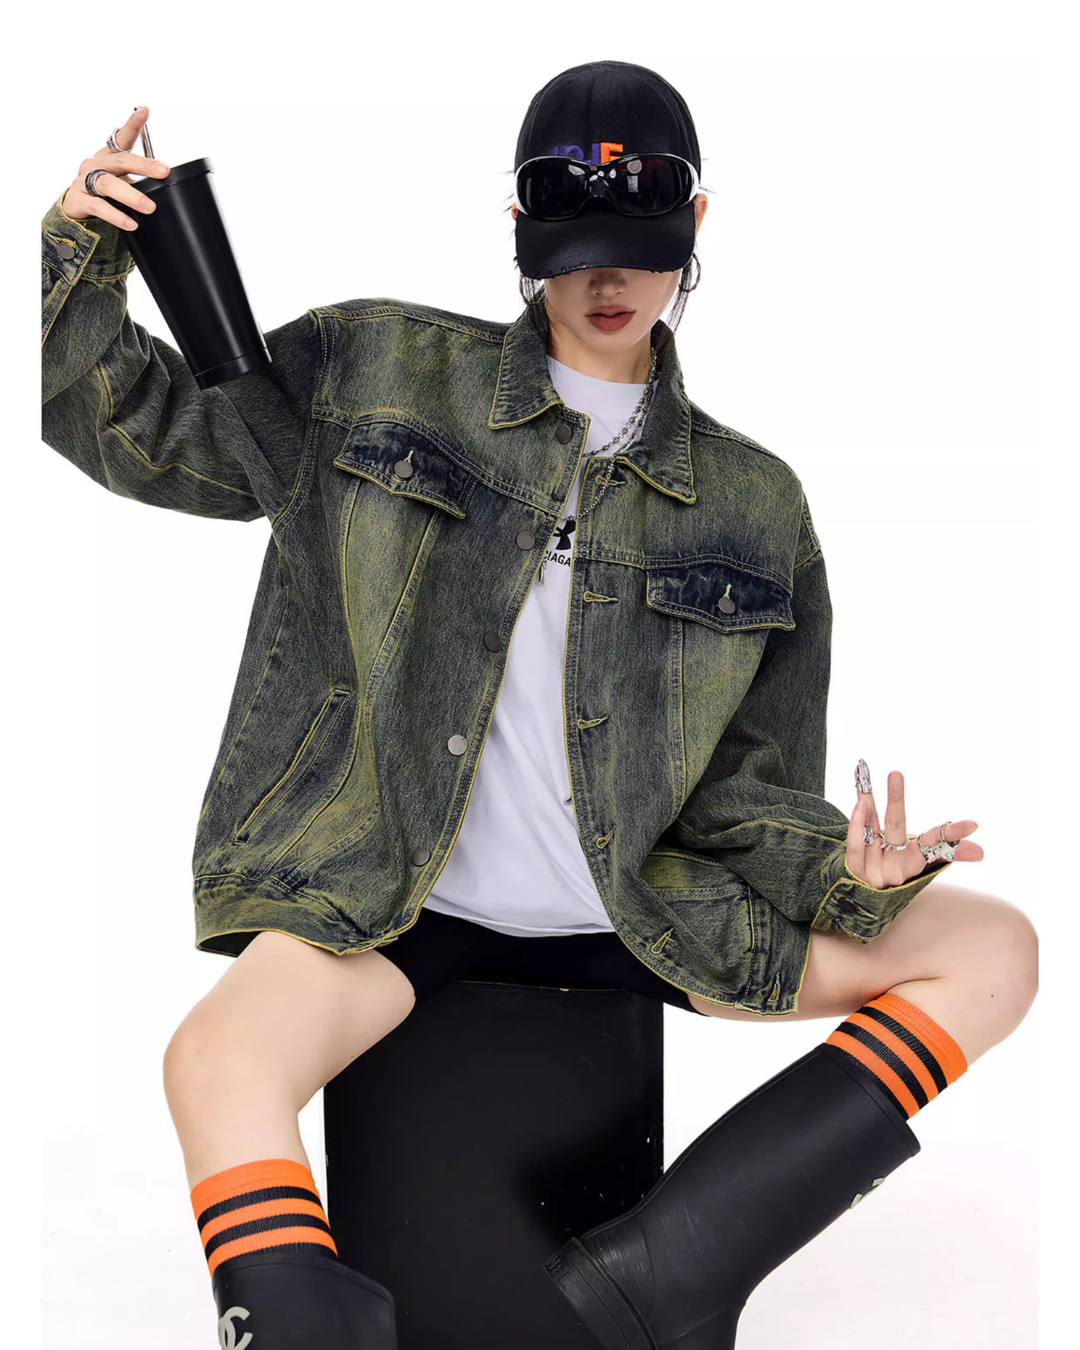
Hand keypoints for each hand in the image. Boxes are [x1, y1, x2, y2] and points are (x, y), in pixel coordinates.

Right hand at [61, 106, 170, 230]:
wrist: (77, 210)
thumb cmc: (105, 192)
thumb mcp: (122, 181)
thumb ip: (140, 180)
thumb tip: (170, 185)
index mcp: (108, 155)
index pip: (122, 136)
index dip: (133, 124)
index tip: (145, 111)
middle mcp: (96, 163)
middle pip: (120, 160)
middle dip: (144, 165)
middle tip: (164, 171)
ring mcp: (84, 180)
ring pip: (109, 184)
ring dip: (132, 195)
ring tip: (150, 207)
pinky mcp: (78, 199)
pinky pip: (99, 207)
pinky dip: (117, 216)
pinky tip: (131, 223)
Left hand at [846, 759, 982, 887]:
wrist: (866, 904)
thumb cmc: (895, 875)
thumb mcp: (918, 862)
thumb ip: (947, 851)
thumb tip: (981, 853)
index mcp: (914, 860)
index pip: (936, 843)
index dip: (952, 834)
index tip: (972, 825)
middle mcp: (895, 863)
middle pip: (896, 827)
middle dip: (896, 799)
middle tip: (896, 772)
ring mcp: (874, 867)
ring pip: (869, 829)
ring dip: (866, 800)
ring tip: (862, 772)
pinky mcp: (856, 872)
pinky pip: (855, 846)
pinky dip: (857, 824)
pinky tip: (858, 802)